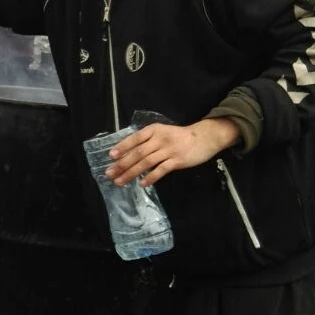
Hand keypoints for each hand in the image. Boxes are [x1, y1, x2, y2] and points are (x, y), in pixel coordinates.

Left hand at [105, 118, 239, 187]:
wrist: (204, 137)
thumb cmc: (179, 136)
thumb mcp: (162, 133)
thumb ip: (147, 141)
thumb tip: (127, 153)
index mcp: (154, 130)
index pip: (135, 138)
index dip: (122, 147)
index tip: (111, 156)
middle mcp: (160, 139)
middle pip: (138, 153)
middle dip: (122, 164)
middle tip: (110, 173)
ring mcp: (169, 150)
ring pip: (146, 163)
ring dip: (131, 173)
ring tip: (120, 181)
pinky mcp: (177, 161)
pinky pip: (161, 170)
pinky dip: (151, 177)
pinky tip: (142, 183)